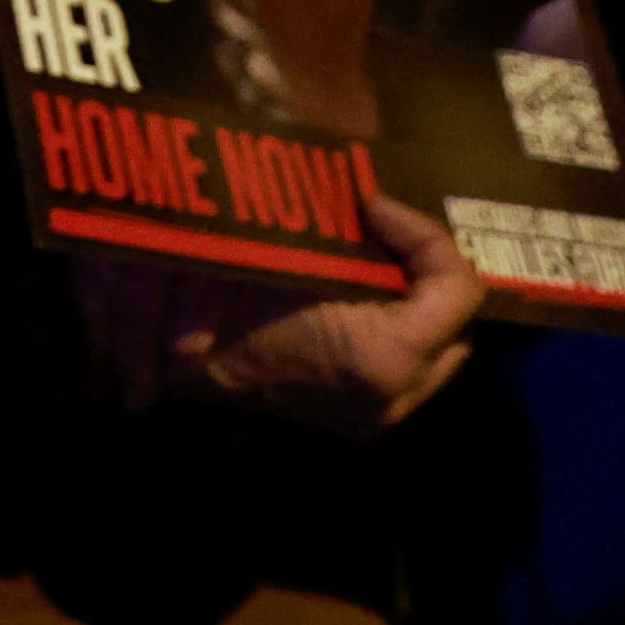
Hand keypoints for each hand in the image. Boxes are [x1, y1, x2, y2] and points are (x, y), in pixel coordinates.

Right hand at [72, 195, 484, 432]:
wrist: (166, 352)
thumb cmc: (225, 287)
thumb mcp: (289, 238)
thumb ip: (356, 230)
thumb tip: (376, 204)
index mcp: (382, 358)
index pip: (456, 287)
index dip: (422, 234)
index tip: (372, 206)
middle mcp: (390, 398)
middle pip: (458, 326)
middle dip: (432, 275)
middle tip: (389, 233)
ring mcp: (373, 415)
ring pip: (437, 354)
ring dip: (417, 306)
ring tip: (379, 260)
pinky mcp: (353, 420)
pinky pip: (407, 374)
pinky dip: (392, 329)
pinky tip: (358, 297)